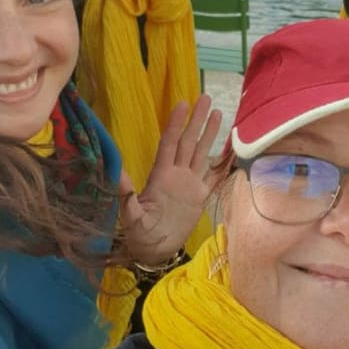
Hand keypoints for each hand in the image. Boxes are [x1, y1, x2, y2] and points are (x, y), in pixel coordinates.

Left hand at [119, 95, 221, 263]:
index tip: (182, 104)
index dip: (176, 123)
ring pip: (201, 153)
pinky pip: (214, 177)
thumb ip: (127, 196)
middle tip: (205, 97)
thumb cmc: (139, 234)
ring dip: (209, 134)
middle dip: (197, 120)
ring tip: (219, 113)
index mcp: (161, 175)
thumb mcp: (131, 216)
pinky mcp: (200, 197)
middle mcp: (177, 174)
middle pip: (188, 141)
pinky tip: (230, 151)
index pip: (170, 143)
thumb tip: (118, 174)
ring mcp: (190, 184)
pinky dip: (222, 164)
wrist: (154, 251)